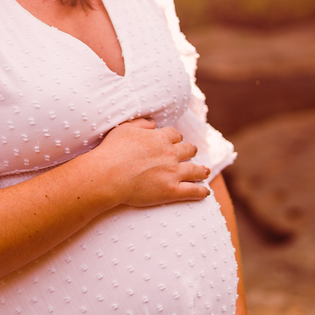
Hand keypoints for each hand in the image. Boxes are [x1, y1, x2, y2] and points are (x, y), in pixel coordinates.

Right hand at [93, 118, 211, 208]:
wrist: (108, 175)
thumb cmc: (112, 151)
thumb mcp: (124, 128)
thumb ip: (141, 123)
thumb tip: (154, 122)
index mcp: (160, 138)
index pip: (175, 135)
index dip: (176, 138)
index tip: (176, 140)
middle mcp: (170, 154)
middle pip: (188, 150)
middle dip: (190, 151)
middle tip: (192, 153)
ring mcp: (173, 173)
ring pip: (195, 170)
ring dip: (202, 170)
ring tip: (205, 171)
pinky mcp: (172, 191)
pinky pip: (193, 191)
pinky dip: (201, 191)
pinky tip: (206, 192)